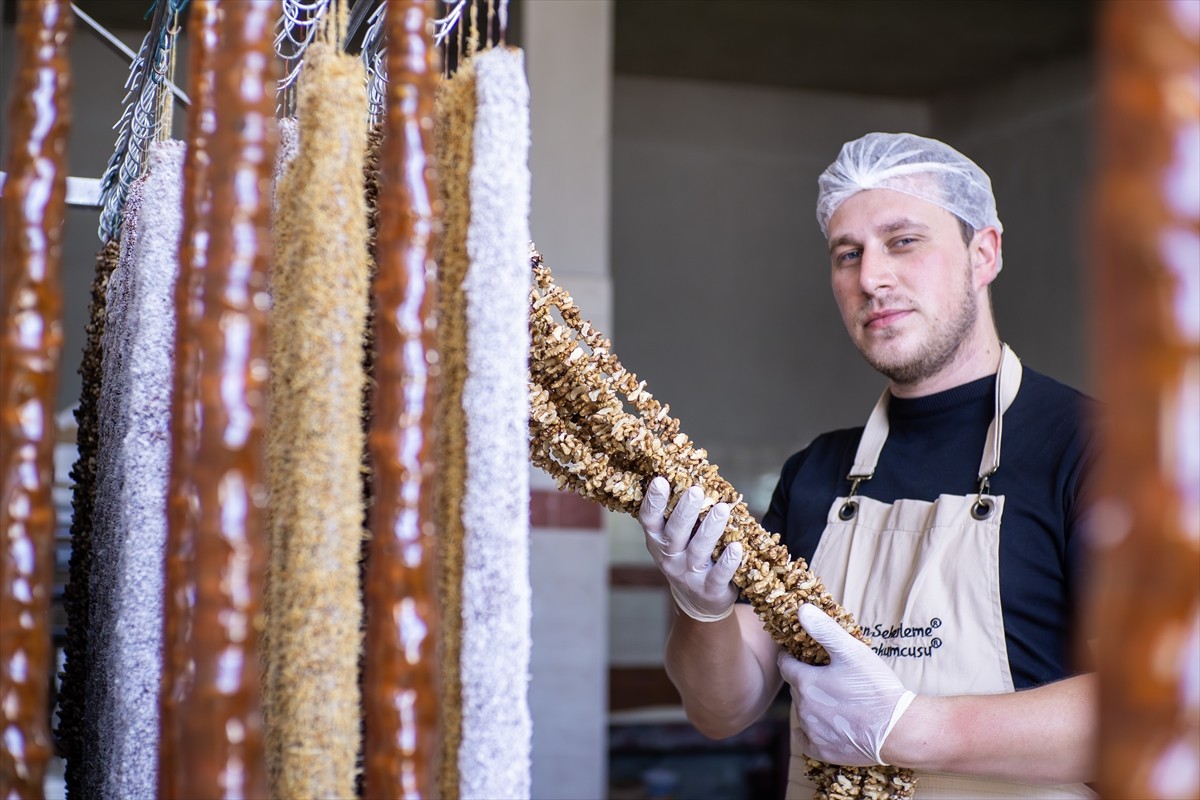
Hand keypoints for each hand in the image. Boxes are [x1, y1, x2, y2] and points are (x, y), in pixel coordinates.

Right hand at [639, 477, 741, 621]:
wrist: (698, 602)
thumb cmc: (686, 556)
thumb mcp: (674, 538)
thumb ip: (677, 513)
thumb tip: (689, 472)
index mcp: (657, 540)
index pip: (649, 520)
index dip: (654, 501)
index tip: (661, 480)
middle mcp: (670, 558)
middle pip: (675, 534)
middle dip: (685, 512)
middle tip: (696, 490)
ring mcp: (689, 576)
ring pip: (699, 551)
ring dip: (710, 529)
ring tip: (722, 509)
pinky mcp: (711, 590)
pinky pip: (719, 575)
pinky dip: (728, 561)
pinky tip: (737, 546)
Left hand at [778, 604, 916, 765]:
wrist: (898, 730)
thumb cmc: (876, 688)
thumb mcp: (851, 651)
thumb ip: (824, 629)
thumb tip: (801, 609)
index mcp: (806, 682)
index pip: (786, 665)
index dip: (790, 657)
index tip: (796, 654)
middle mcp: (803, 708)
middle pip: (796, 688)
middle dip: (805, 680)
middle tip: (825, 676)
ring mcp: (812, 732)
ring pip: (803, 712)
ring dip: (811, 704)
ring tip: (833, 699)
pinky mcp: (823, 751)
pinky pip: (806, 739)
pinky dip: (811, 731)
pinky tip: (824, 725)